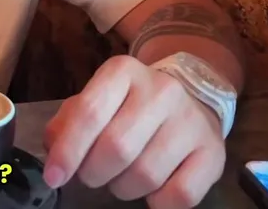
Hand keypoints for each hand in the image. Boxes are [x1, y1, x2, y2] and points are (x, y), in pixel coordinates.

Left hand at [41, 54, 225, 207]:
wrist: (191, 100)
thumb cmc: (130, 105)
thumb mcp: (96, 100)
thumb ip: (69, 121)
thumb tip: (55, 148)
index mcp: (124, 71)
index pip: (89, 112)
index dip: (67, 151)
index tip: (54, 176)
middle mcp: (161, 90)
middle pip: (116, 149)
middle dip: (93, 173)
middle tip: (92, 175)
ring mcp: (191, 121)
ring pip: (146, 176)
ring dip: (123, 188)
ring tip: (121, 178)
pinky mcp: (213, 152)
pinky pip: (179, 195)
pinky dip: (157, 202)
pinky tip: (152, 189)